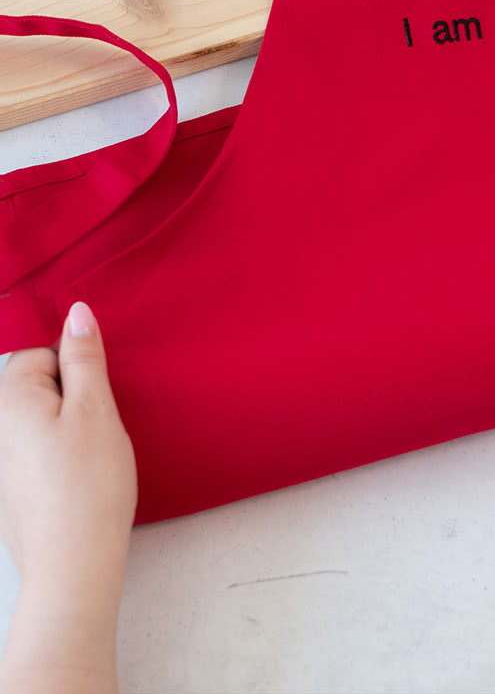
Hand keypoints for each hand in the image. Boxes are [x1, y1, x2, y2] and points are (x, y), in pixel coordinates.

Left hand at [0, 301, 135, 587]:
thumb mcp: (96, 410)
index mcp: (9, 398)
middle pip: (38, 383)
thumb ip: (84, 357)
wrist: (72, 565)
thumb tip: (76, 313)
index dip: (78, 366)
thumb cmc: (88, 486)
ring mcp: (0, 459)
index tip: (99, 392)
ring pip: (41, 416)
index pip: (41, 351)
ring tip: (93, 453)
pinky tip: (80, 475)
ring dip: (70, 424)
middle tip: (100, 424)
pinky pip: (38, 447)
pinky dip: (61, 452)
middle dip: (74, 394)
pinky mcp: (9, 485)